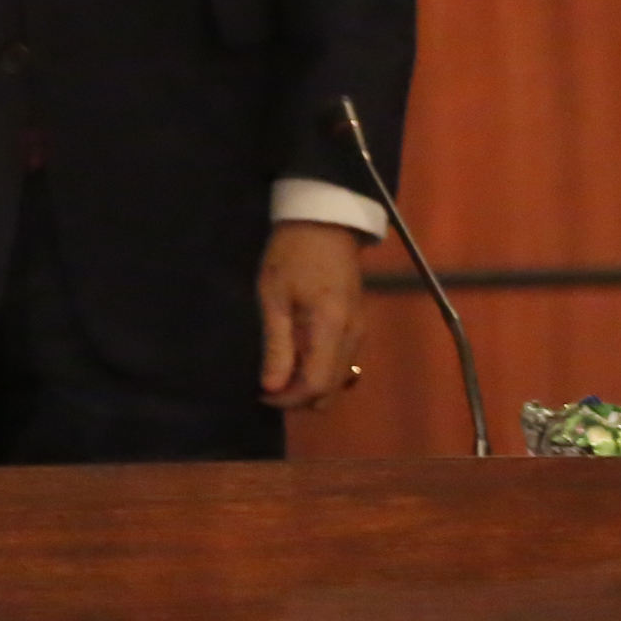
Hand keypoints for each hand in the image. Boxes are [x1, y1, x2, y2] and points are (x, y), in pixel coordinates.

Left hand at [258, 221, 368, 411]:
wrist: (325, 221)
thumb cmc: (292, 253)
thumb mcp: (274, 295)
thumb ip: (277, 344)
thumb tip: (272, 388)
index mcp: (332, 327)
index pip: (316, 384)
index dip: (288, 399)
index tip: (261, 394)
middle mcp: (353, 335)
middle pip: (331, 389)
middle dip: (299, 397)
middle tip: (267, 385)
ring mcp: (359, 330)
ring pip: (339, 379)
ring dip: (310, 385)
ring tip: (278, 371)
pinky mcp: (357, 324)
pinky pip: (342, 362)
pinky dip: (320, 369)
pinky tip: (297, 356)